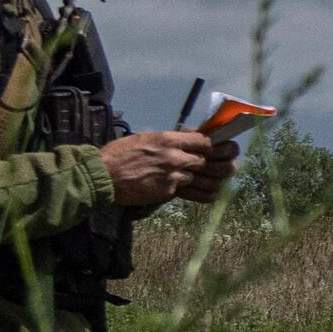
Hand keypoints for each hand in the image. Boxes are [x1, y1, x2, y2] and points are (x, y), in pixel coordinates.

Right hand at [101, 125, 236, 217]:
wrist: (102, 175)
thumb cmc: (119, 154)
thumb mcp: (145, 139)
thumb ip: (168, 140)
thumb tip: (188, 139)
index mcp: (168, 139)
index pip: (204, 141)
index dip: (215, 145)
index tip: (221, 148)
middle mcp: (173, 156)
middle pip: (208, 160)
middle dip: (220, 163)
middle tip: (231, 165)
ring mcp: (171, 175)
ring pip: (200, 178)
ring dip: (208, 180)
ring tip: (219, 181)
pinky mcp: (167, 192)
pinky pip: (186, 191)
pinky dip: (191, 192)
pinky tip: (200, 192)